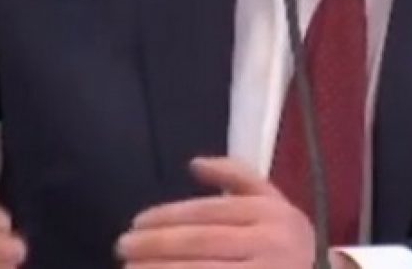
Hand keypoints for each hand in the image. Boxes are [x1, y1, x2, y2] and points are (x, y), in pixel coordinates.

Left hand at [117, 156, 323, 268]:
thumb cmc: (289, 243)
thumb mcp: (274, 203)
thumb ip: (237, 177)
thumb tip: (194, 164)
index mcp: (270, 213)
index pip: (209, 212)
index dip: (167, 216)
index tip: (136, 223)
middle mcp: (270, 244)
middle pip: (200, 242)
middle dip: (155, 244)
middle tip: (122, 246)